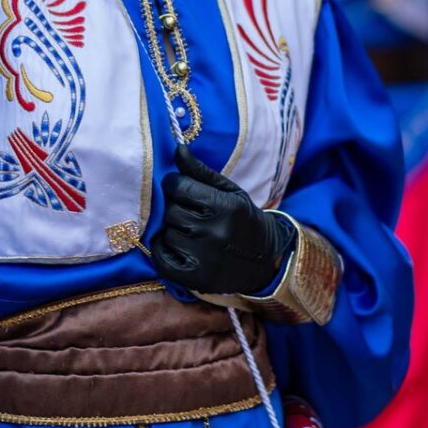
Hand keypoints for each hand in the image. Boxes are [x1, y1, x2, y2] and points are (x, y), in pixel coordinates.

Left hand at [152, 145, 294, 295]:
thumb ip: (201, 171)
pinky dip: (163, 251)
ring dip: (172, 230)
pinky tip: (177, 246)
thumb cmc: (243, 219)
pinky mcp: (195, 277)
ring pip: (166, 233)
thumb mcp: (230, 191)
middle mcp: (214, 232)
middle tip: (188, 212)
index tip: (180, 187)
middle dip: (175, 208)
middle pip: (171, 211)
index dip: (175, 184)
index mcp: (225, 206)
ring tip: (189, 231)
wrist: (265, 260)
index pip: (179, 186)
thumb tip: (177, 149)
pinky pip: (162, 259)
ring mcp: (204, 257)